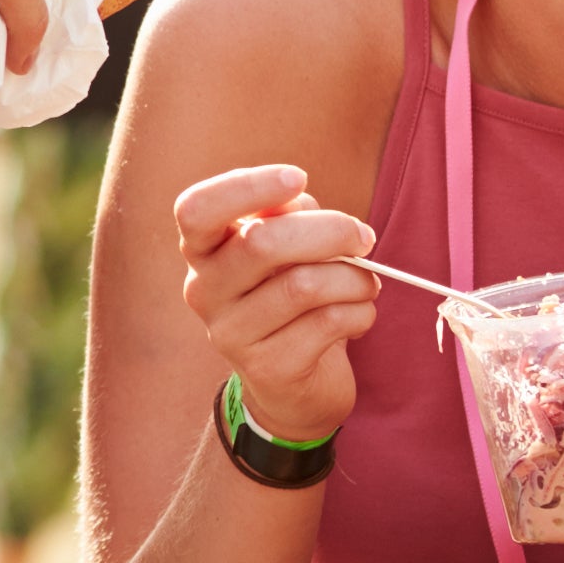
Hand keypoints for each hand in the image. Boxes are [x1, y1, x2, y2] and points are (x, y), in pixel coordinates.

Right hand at [170, 166, 375, 445]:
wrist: (294, 384)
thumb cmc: (291, 295)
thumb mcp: (285, 248)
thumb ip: (287, 217)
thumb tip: (303, 204)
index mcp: (203, 251)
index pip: (196, 210)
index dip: (246, 187)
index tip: (298, 177)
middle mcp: (204, 291)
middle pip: (261, 243)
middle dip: (330, 231)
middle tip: (364, 237)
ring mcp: (230, 334)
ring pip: (302, 285)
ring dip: (354, 278)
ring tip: (367, 283)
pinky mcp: (268, 368)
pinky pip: (326, 323)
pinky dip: (360, 312)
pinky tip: (360, 315)